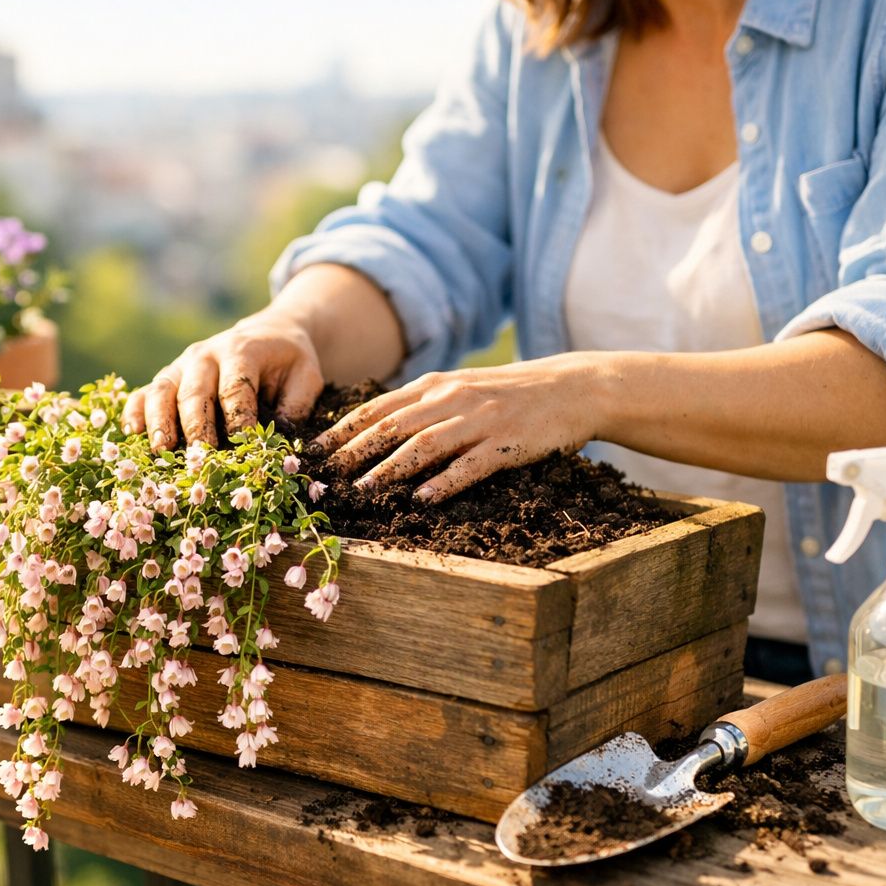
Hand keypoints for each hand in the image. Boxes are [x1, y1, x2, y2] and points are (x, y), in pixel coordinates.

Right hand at [123, 311, 325, 449]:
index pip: (235, 388)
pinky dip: (135, 411)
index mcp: (242, 351)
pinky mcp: (167, 377)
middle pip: (194, 392)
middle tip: (198, 458)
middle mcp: (205, 355)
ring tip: (161, 450)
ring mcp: (181, 365)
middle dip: (196, 427)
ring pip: (162, 390)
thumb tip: (277, 444)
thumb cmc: (288, 362)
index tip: (244, 449)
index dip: (238, 419)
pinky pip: (145, 392)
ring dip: (159, 421)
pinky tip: (132, 433)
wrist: (268, 333)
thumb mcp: (305, 376)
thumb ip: (296, 406)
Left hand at [309, 356, 604, 502]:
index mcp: (435, 386)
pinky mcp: (506, 444)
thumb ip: (423, 404)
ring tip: (361, 492)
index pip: (377, 408)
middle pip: (391, 427)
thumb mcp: (461, 388)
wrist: (572, 386)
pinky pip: (469, 466)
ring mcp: (479, 421)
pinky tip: (422, 500)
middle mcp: (452, 399)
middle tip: (323, 477)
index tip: (314, 451)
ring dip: (389, 470)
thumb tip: (377, 428)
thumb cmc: (510, 392)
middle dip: (353, 452)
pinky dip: (444, 483)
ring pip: (423, 446)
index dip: (342, 430)